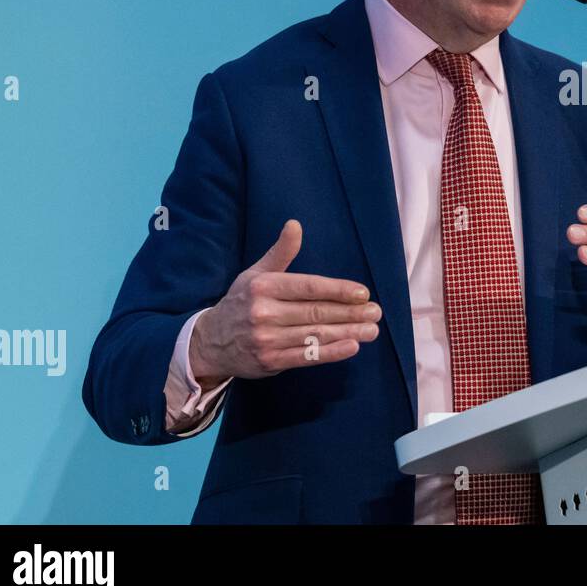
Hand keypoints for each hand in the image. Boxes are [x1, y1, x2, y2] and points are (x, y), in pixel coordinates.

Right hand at [190, 219, 381, 384]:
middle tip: (376, 312)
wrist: (210, 342)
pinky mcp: (270, 361)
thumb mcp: (256, 273)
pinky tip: (351, 347)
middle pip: (316, 312)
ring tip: (372, 330)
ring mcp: (267, 339)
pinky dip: (331, 353)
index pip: (308, 287)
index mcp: (264, 287)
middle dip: (350, 312)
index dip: (338, 290)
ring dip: (348, 332)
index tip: (362, 293)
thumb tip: (295, 224)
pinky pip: (306, 357)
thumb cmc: (241, 302)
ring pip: (315, 334)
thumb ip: (280, 252)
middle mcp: (264, 312)